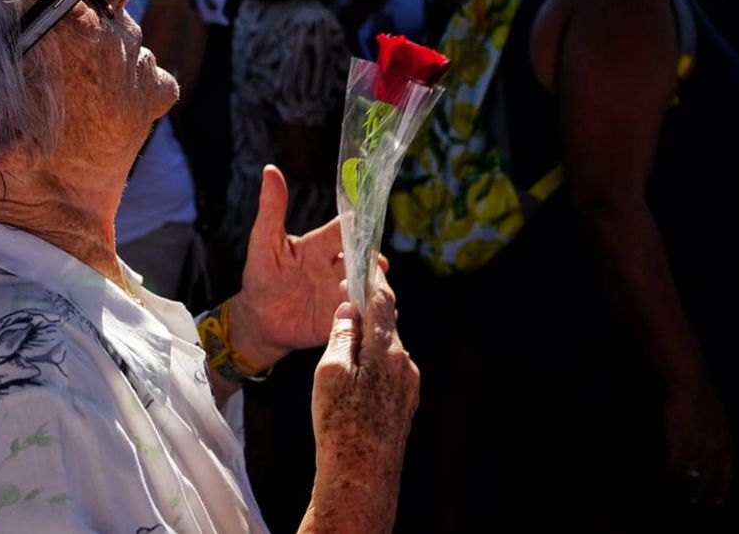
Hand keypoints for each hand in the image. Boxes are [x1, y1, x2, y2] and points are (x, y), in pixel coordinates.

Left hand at [228, 165, 360, 368]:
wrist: (257, 319)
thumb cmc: (261, 275)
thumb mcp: (264, 242)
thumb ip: (272, 209)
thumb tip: (269, 170)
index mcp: (321, 245)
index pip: (345, 230)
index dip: (357, 227)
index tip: (364, 224)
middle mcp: (336, 266)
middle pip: (365, 258)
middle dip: (374, 260)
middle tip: (377, 265)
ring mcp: (341, 291)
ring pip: (370, 285)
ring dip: (376, 287)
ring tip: (371, 292)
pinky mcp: (342, 316)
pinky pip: (364, 313)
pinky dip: (374, 314)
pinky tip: (376, 315)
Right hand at [304, 279, 419, 532]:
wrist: (361, 476)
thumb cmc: (340, 423)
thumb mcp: (330, 372)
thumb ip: (341, 336)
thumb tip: (348, 311)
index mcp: (386, 351)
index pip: (382, 302)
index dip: (372, 279)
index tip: (365, 261)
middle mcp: (405, 364)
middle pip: (385, 325)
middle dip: (366, 312)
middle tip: (344, 302)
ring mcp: (408, 385)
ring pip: (386, 350)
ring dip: (367, 342)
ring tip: (340, 348)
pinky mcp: (405, 403)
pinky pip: (388, 372)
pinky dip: (371, 364)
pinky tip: (352, 379)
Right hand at [664, 376, 733, 505]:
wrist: (691, 390)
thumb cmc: (704, 401)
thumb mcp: (721, 424)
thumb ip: (719, 441)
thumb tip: (716, 453)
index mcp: (726, 447)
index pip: (727, 476)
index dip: (722, 491)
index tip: (716, 503)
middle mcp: (713, 453)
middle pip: (707, 480)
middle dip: (699, 494)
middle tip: (692, 503)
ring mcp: (696, 451)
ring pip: (690, 478)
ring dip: (683, 489)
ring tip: (677, 497)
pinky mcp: (678, 446)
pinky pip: (674, 469)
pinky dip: (669, 478)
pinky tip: (666, 483)